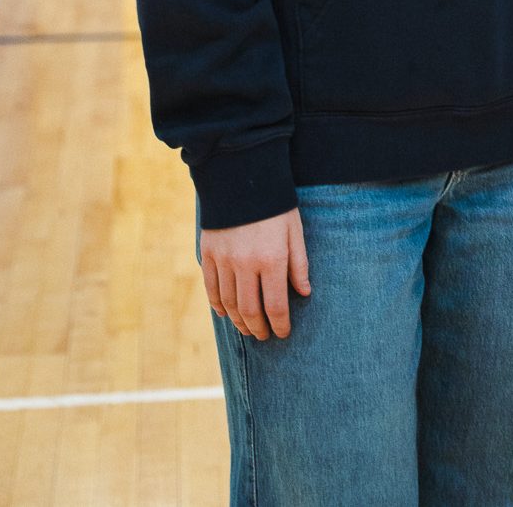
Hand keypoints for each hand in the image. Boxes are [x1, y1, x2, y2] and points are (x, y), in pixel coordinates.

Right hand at [200, 207, 310, 339]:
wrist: (242, 177)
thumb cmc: (275, 205)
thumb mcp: (294, 230)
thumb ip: (299, 264)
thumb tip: (304, 293)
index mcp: (272, 259)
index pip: (276, 305)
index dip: (280, 324)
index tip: (283, 333)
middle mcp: (246, 264)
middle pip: (249, 310)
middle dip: (259, 328)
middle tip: (265, 335)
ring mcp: (224, 260)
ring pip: (229, 304)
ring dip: (238, 321)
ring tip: (248, 328)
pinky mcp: (208, 253)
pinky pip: (211, 288)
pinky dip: (217, 305)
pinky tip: (225, 313)